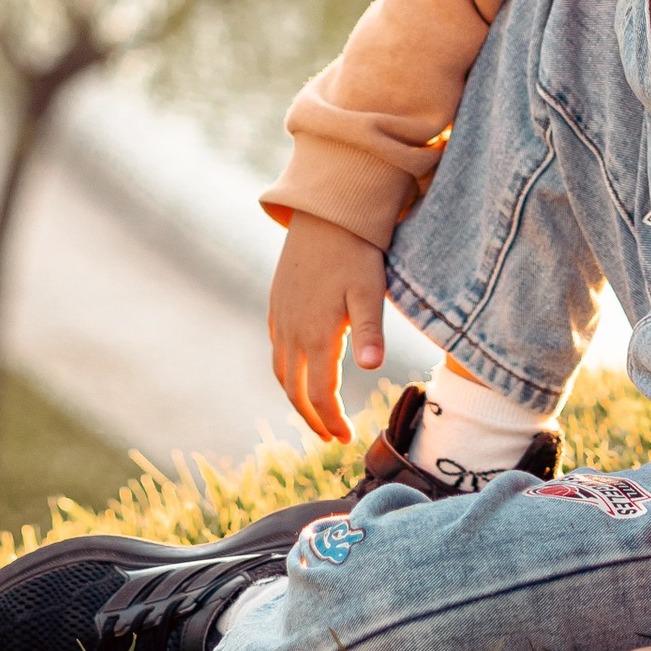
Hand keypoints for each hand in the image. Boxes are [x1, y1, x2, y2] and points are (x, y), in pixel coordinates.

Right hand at [267, 214, 386, 443]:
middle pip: (294, 390)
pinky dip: (287, 370)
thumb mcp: (369, 291)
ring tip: (315, 412)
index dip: (331, 420)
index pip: (319, 394)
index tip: (344, 438)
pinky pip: (277, 348)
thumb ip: (370, 332)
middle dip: (311, 418)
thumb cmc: (355, 252)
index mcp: (315, 335)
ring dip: (296, 397)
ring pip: (281, 371)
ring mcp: (281, 317)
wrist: (325, 213)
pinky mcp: (277, 303)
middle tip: (330, 437)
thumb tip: (374, 369)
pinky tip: (301, 370)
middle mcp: (291, 332)